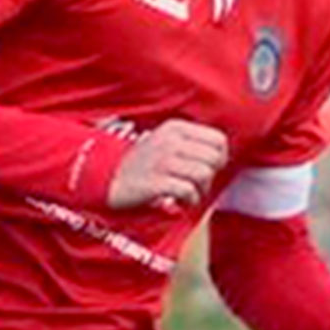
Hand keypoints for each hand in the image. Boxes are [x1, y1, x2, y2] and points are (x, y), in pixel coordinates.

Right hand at [107, 119, 228, 209]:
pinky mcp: (156, 181)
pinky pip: (188, 191)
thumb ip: (192, 144)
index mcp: (176, 128)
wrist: (108, 177)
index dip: (220, 158)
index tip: (209, 169)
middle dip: (211, 176)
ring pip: (204, 174)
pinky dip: (189, 201)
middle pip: (214, 158)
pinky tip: (179, 201)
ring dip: (201, 190)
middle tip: (196, 184)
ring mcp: (162, 160)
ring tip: (189, 193)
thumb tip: (221, 157)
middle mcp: (170, 140)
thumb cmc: (144, 163)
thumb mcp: (167, 142)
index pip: (219, 140)